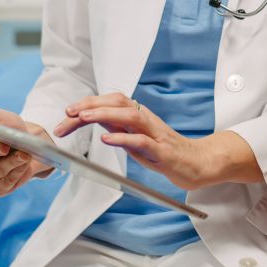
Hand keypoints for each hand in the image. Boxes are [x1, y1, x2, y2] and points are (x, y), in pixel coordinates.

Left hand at [55, 92, 215, 189]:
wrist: (198, 163)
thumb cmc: (166, 152)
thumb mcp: (137, 139)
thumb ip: (118, 128)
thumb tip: (94, 119)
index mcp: (138, 117)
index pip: (111, 102)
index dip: (89, 104)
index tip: (67, 113)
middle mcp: (146, 120)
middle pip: (118, 102)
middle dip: (90, 105)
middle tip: (68, 114)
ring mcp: (155, 134)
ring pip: (129, 116)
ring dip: (104, 114)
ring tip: (83, 117)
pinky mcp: (163, 151)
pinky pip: (142, 141)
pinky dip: (123, 138)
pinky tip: (107, 139)